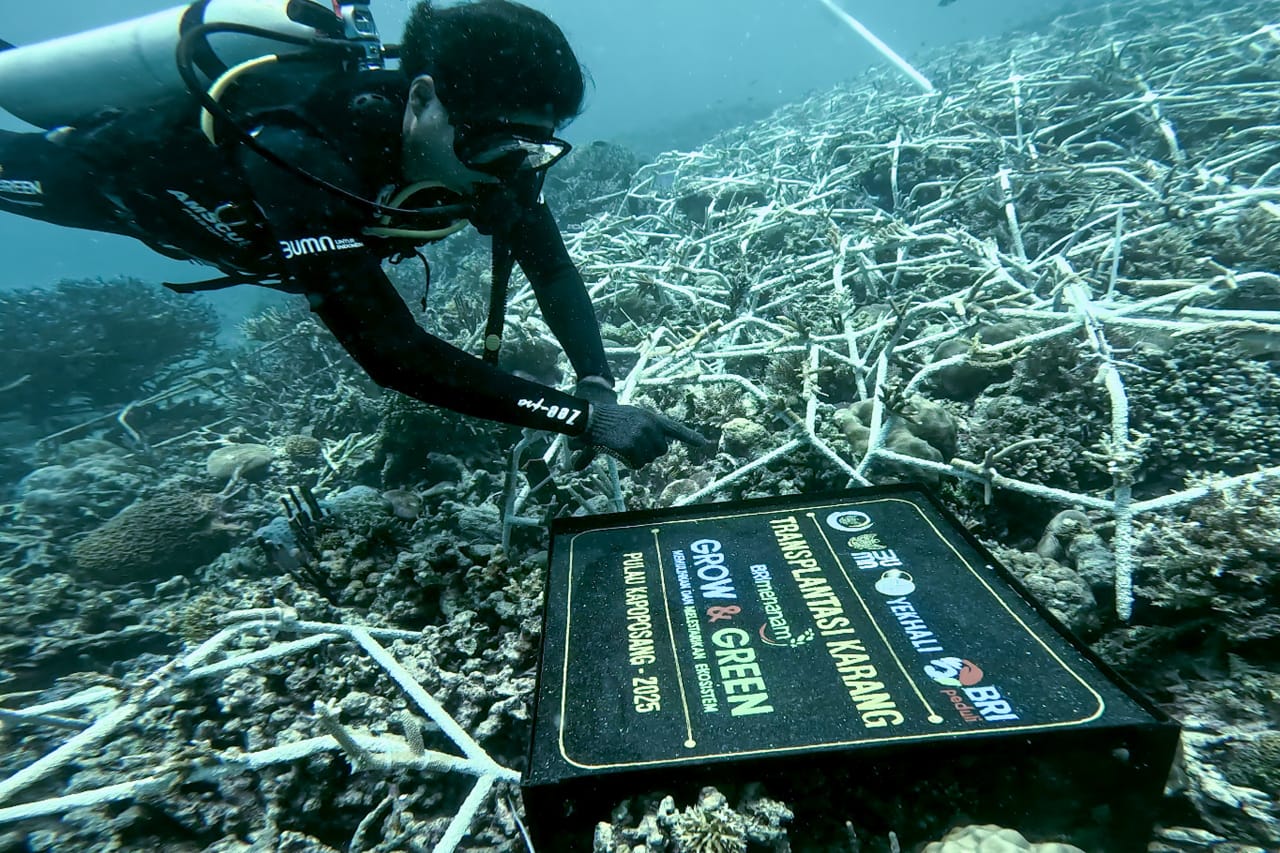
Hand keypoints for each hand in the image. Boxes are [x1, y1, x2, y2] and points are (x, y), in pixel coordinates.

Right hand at [572, 400, 708, 468]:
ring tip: (623, 446)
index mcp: (651, 417)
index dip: (689, 437)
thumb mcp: (630, 416)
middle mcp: (650, 426)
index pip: (675, 428)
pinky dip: (629, 462)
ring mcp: (642, 436)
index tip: (703, 443)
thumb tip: (654, 445)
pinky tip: (619, 451)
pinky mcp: (632, 446)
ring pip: (648, 459)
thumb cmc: (607, 418)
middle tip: (632, 445)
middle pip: (661, 451)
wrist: (592, 418)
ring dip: (637, 458)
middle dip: (649, 452)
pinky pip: (637, 463)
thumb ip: (643, 430)